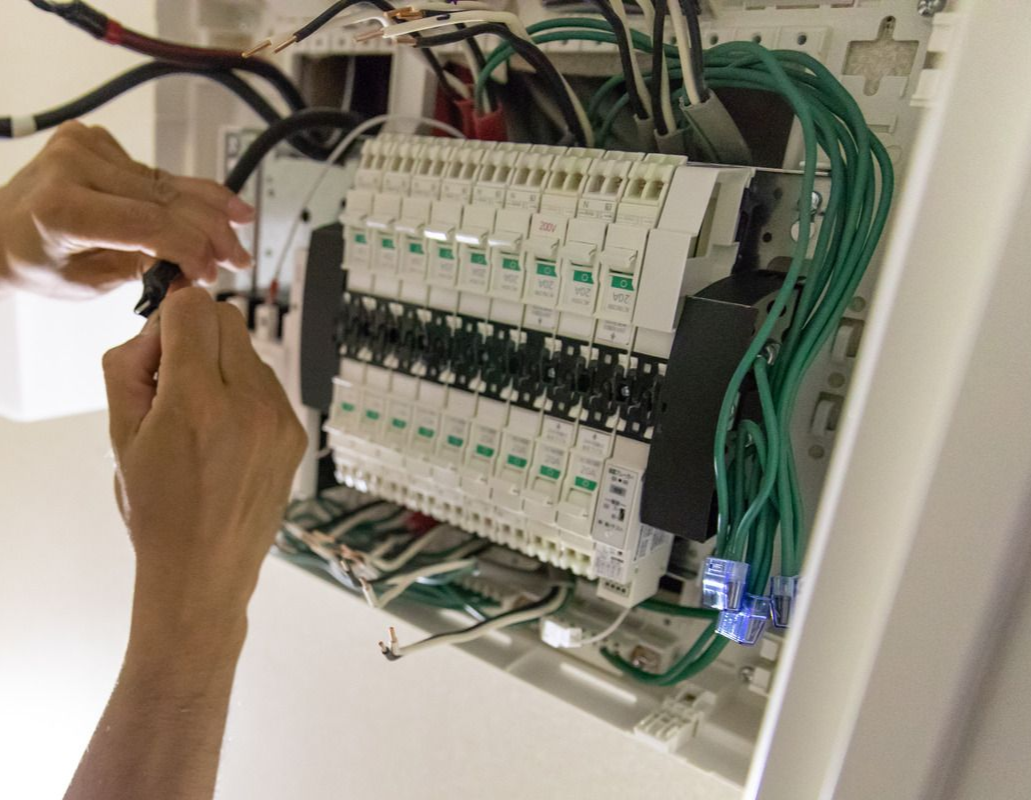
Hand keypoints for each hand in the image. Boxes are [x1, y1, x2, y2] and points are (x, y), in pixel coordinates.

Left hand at [0, 121, 253, 297]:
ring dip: (208, 210)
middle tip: (238, 257)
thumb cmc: (34, 261)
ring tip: (239, 228)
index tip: (213, 272)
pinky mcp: (97, 140)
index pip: (148, 224)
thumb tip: (196, 269)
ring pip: (167, 183)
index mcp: (61, 208)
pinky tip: (212, 207)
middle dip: (210, 232)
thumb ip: (144, 268)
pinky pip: (154, 172)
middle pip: (165, 200)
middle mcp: (72, 166)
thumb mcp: (88, 282)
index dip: (191, 249)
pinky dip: (185, 192)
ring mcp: (84, 146)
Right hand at [102, 288, 306, 634]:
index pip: (194, 307)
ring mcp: (280, 419)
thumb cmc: (156, 508)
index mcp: (198, 403)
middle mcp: (249, 404)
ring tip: (200, 420)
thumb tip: (160, 323)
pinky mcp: (296, 432)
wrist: (204, 568)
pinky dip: (244, 394)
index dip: (167, 321)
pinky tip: (225, 436)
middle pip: (226, 318)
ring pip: (249, 351)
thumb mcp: (120, 433)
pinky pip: (268, 385)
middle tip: (173, 382)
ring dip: (222, 367)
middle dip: (195, 337)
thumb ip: (131, 364)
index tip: (156, 354)